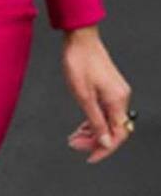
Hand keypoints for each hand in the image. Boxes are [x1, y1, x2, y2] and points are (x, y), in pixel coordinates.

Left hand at [62, 25, 132, 163]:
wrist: (79, 38)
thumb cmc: (79, 62)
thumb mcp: (83, 95)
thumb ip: (95, 121)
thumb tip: (105, 142)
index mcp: (117, 101)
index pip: (117, 135)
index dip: (104, 149)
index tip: (90, 157)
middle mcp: (121, 97)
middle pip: (113, 129)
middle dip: (94, 141)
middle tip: (74, 144)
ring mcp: (115, 92)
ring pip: (107, 121)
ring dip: (92, 131)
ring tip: (74, 137)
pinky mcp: (108, 87)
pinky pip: (104, 111)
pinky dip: (92, 120)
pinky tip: (80, 126)